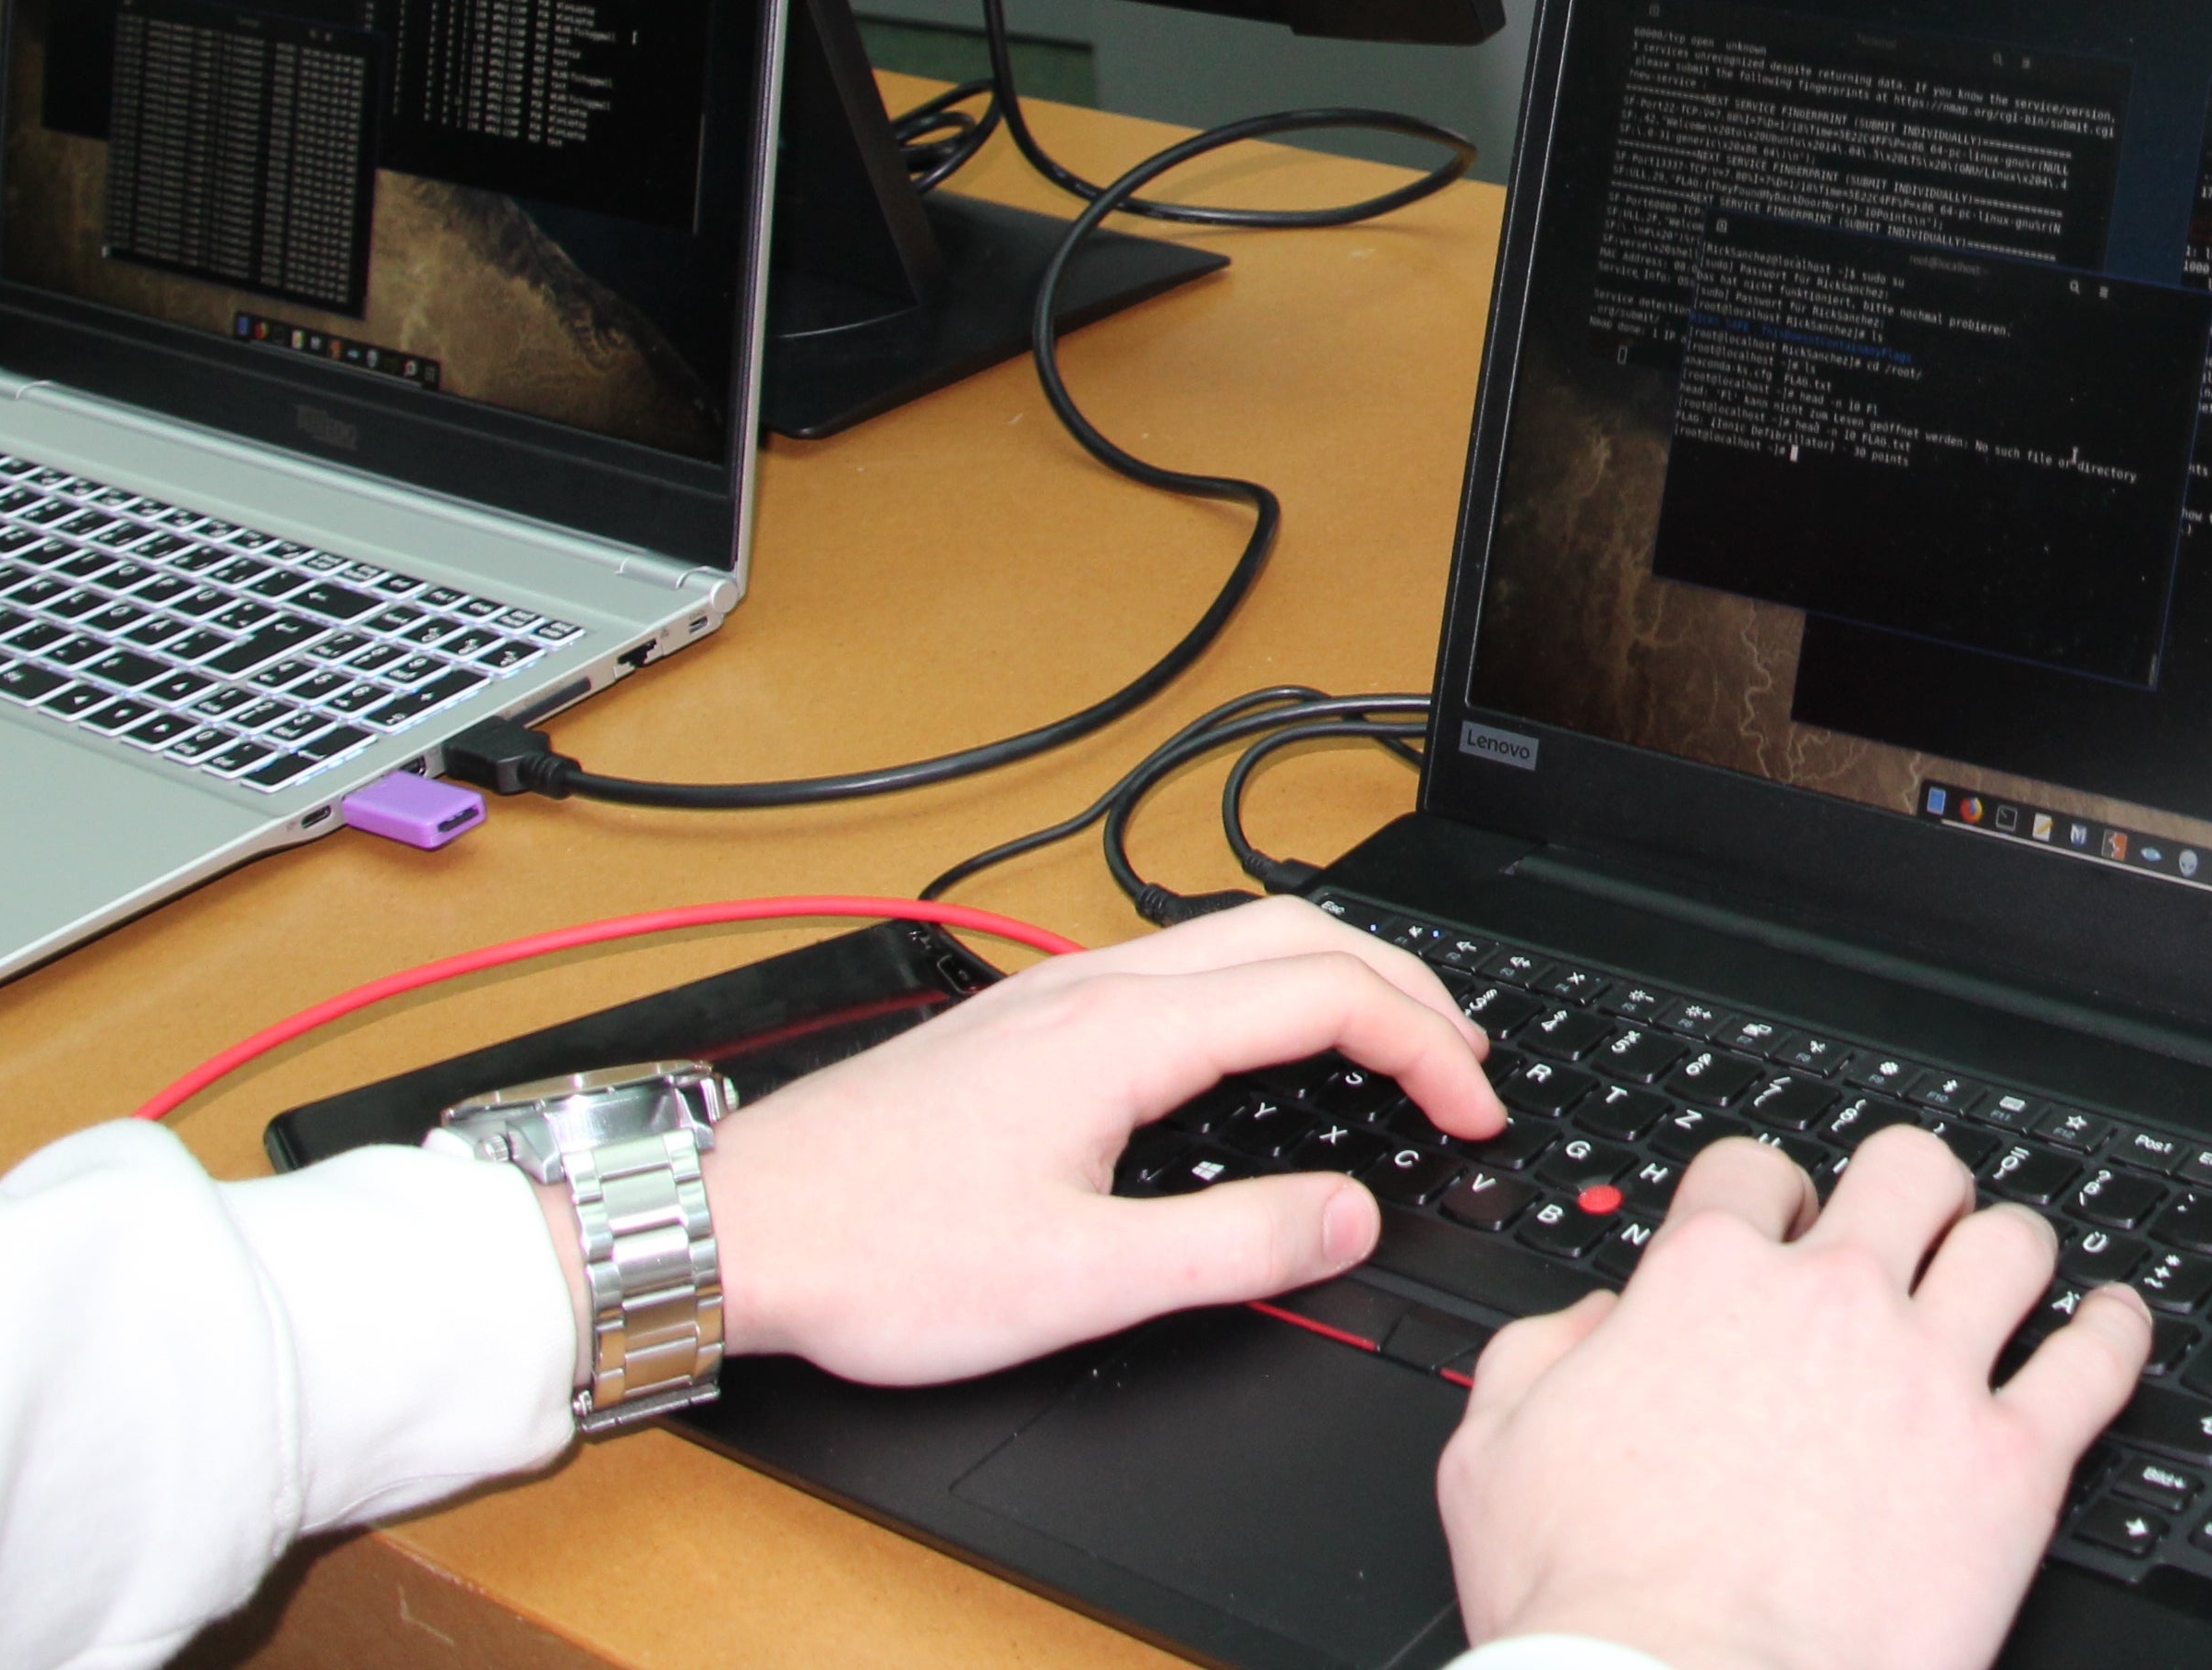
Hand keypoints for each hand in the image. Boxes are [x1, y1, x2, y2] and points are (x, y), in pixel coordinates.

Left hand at [683, 896, 1500, 1383]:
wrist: (735, 1228)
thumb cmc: (878, 1253)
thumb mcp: (1077, 1279)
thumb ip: (1231, 1247)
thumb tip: (1348, 1215)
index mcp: (1124, 1031)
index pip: (1328, 996)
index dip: (1428, 1048)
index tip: (1476, 1110)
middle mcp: (1094, 986)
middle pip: (1296, 932)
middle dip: (1404, 986)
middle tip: (1463, 1064)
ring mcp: (1056, 993)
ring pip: (1237, 937)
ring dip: (1336, 976)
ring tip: (1391, 1043)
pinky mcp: (1026, 1021)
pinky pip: (1185, 964)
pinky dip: (1268, 987)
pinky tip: (1263, 1047)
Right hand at [1441, 1128, 2151, 1669]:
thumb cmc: (1591, 1607)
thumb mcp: (1494, 1453)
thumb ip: (1541, 1355)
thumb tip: (1593, 1324)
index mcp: (1709, 1285)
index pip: (1753, 1169)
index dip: (1764, 1190)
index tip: (1778, 1220)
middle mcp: (1833, 1303)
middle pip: (1908, 1170)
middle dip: (1911, 1187)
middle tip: (1912, 1222)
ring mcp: (1932, 1375)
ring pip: (2013, 1244)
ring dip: (2011, 1248)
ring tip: (2011, 1267)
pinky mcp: (2010, 1466)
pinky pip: (2097, 1363)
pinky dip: (2117, 1331)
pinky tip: (2115, 1323)